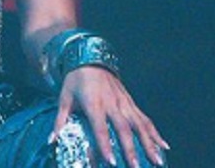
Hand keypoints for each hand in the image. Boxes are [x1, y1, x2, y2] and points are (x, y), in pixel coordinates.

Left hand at [52, 67, 169, 167]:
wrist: (89, 58)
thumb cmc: (74, 80)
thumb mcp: (63, 98)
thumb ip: (59, 121)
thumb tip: (50, 140)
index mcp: (94, 103)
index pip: (101, 128)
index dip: (105, 145)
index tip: (111, 162)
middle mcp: (112, 103)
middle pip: (124, 129)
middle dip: (130, 149)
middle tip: (135, 167)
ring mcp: (124, 102)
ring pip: (139, 125)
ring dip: (149, 143)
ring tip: (157, 161)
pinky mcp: (131, 102)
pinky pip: (145, 119)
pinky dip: (155, 133)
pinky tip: (164, 146)